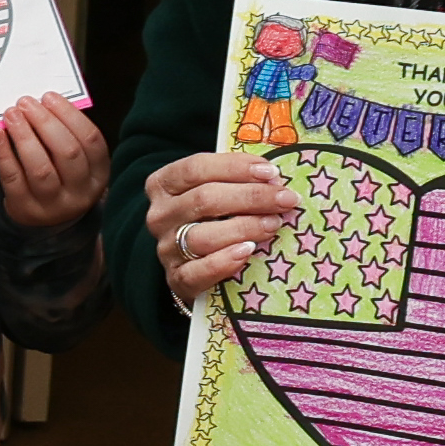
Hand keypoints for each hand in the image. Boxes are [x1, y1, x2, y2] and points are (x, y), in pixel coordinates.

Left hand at [0, 94, 105, 227]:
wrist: (45, 222)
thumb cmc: (60, 178)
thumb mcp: (75, 163)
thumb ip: (66, 135)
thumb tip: (42, 102)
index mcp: (99, 174)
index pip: (91, 140)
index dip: (70, 115)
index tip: (49, 96)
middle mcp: (80, 191)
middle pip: (67, 152)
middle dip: (45, 122)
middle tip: (26, 102)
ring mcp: (53, 204)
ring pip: (40, 167)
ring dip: (24, 136)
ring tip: (12, 114)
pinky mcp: (25, 209)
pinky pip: (13, 178)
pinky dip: (3, 153)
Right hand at [143, 146, 296, 309]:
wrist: (193, 265)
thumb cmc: (211, 219)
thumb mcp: (215, 191)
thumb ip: (236, 181)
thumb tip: (275, 180)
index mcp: (164, 185)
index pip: (195, 168)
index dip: (235, 167)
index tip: (271, 172)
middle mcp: (159, 215)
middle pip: (203, 199)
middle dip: (252, 197)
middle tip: (285, 199)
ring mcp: (165, 248)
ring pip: (200, 236)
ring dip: (243, 228)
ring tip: (273, 225)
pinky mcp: (175, 278)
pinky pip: (196, 272)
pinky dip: (223, 262)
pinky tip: (248, 251)